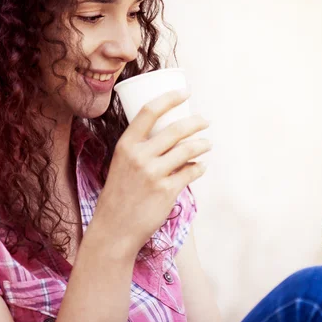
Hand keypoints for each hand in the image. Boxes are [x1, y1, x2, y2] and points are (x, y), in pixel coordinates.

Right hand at [92, 89, 210, 256]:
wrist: (114, 229)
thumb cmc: (119, 195)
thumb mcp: (122, 165)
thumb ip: (141, 149)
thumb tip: (171, 137)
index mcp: (125, 145)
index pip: (149, 110)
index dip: (170, 97)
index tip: (185, 92)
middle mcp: (139, 156)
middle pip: (175, 129)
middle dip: (196, 122)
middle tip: (205, 121)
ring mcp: (153, 174)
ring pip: (188, 150)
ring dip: (202, 145)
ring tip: (208, 144)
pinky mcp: (166, 191)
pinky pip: (190, 173)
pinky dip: (198, 168)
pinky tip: (200, 167)